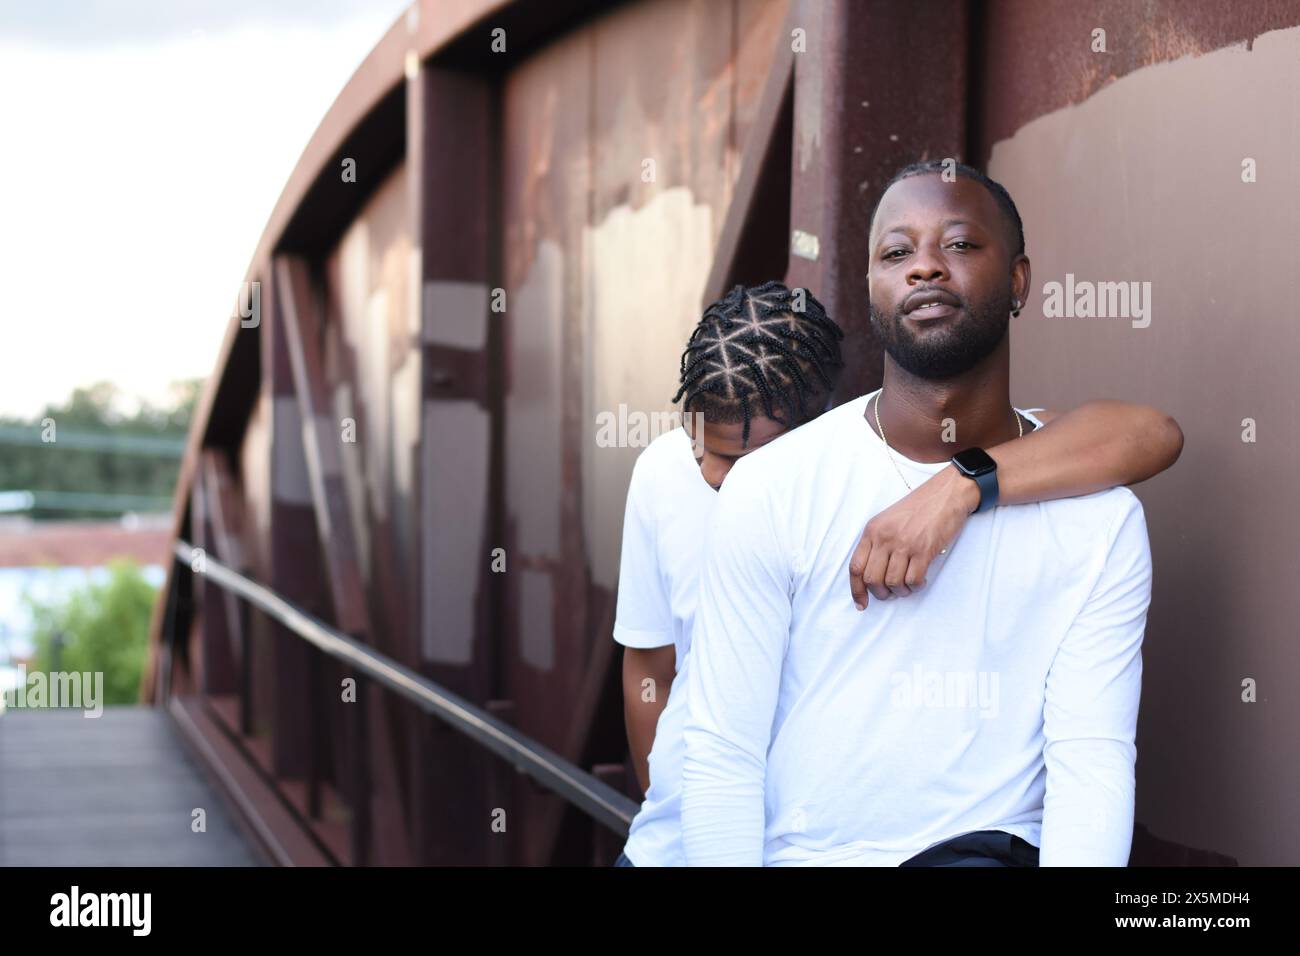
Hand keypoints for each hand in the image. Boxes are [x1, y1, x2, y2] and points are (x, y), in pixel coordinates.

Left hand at [848, 465, 979, 609]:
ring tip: (908, 585)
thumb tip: (872, 576)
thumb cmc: (918, 509)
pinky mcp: (924, 549)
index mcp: (872, 530)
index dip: (857, 590)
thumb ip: (877, 543)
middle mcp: (884, 537)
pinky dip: (916, 586)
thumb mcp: (888, 520)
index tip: (861, 604)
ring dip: (901, 591)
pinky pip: (913, 580)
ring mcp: (904, 544)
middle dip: (881, 593)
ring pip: (893, 583)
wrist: (946, 494)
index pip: (855, 567)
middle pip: (872, 579)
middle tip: (891, 593)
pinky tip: (920, 580)